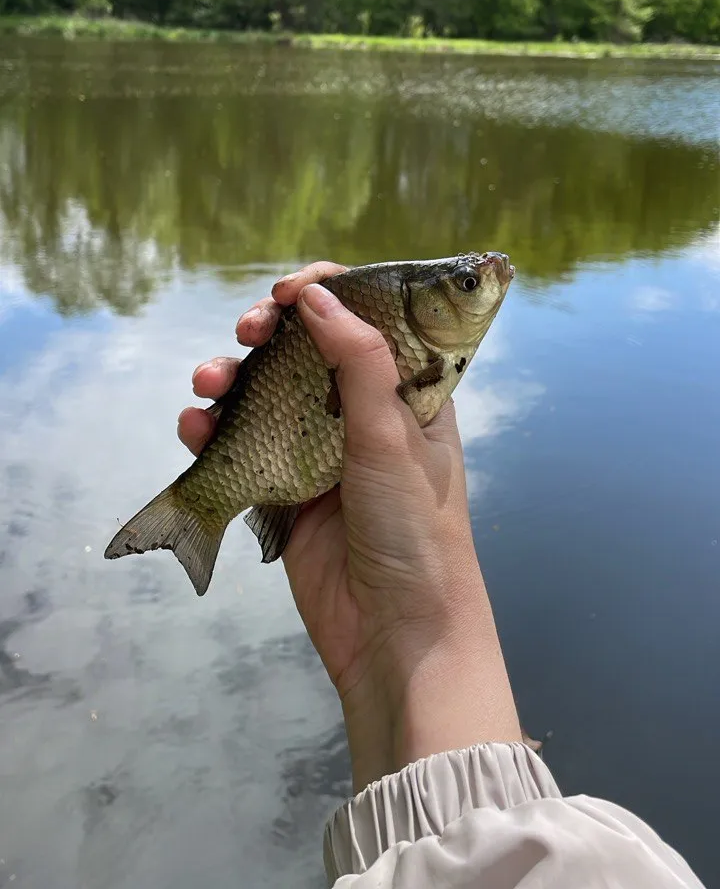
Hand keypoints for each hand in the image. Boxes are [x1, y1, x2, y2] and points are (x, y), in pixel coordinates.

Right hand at [179, 262, 520, 790]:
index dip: (327, 294)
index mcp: (406, 391)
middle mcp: (360, 413)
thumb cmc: (415, 530)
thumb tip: (316, 297)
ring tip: (207, 383)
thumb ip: (357, 362)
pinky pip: (240, 445)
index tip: (288, 291)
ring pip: (264, 393)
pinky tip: (195, 428)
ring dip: (230, 378)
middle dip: (268, 331)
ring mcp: (317, 451)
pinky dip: (212, 430)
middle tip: (246, 330)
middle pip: (304, 349)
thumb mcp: (392, 436)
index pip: (366, 318)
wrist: (396, 635)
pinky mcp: (282, 490)